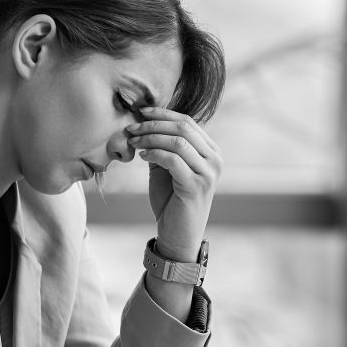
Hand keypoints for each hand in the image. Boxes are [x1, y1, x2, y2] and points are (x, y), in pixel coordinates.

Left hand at [126, 107, 221, 261]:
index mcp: (210, 151)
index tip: (140, 112)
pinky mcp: (196, 186)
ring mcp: (208, 173)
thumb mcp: (166, 167)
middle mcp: (214, 159)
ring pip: (178, 142)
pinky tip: (142, 156)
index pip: (187, 121)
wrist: (178, 235)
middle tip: (132, 127)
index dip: (162, 113)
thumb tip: (143, 122)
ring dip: (151, 138)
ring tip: (133, 141)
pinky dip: (155, 153)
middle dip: (154, 124)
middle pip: (183, 128)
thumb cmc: (171, 201)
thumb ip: (162, 146)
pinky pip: (173, 160)